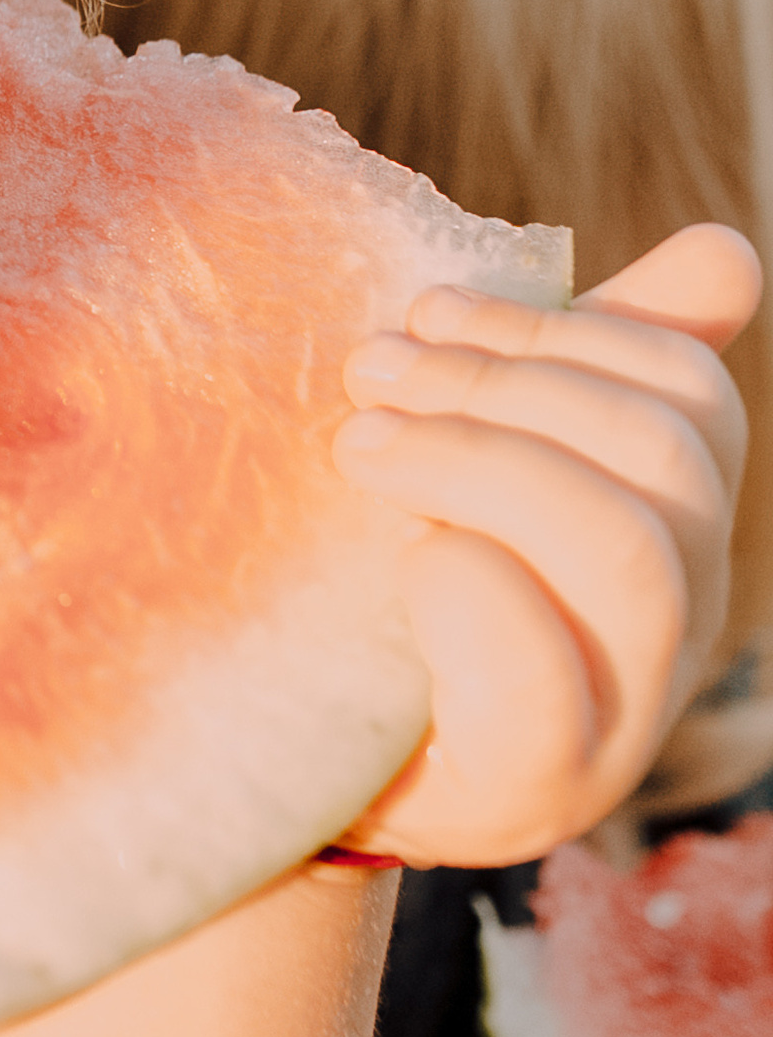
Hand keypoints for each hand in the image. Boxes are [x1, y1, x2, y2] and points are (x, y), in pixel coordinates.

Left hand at [333, 225, 756, 867]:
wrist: (307, 760)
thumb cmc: (397, 590)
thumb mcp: (484, 463)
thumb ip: (583, 364)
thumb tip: (729, 248)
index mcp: (675, 526)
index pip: (688, 394)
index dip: (561, 330)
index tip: (428, 309)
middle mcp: (679, 621)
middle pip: (664, 459)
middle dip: (504, 388)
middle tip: (369, 371)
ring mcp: (627, 713)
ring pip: (626, 552)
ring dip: (477, 466)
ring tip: (359, 444)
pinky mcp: (543, 788)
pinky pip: (540, 677)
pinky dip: (467, 591)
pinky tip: (401, 561)